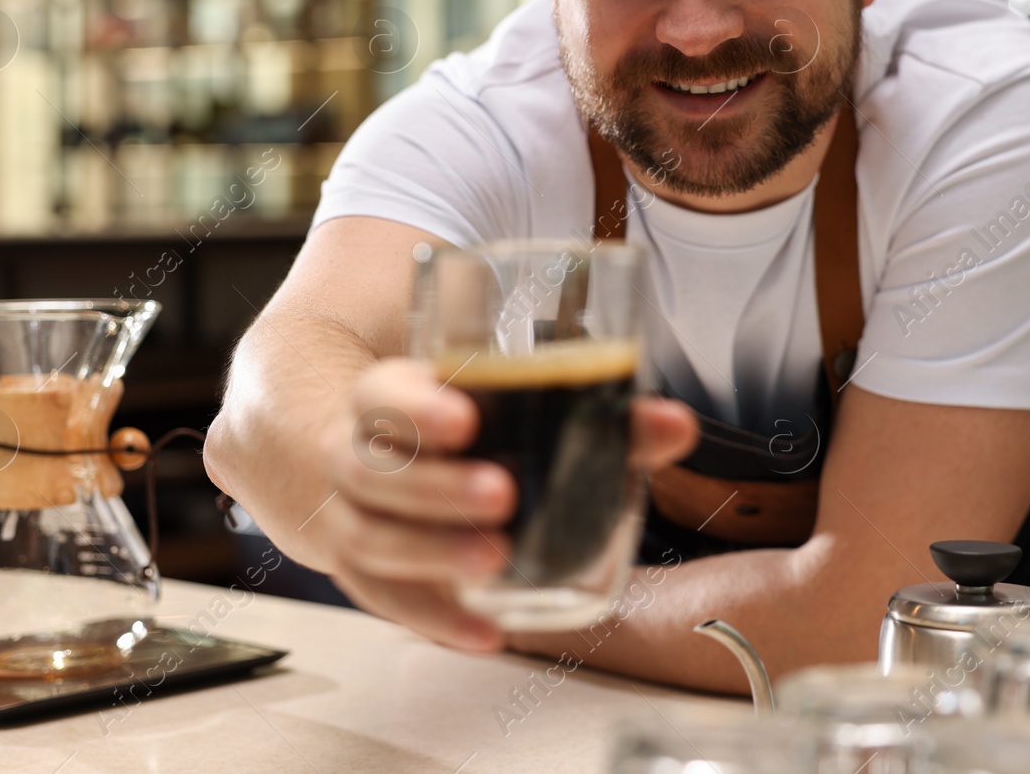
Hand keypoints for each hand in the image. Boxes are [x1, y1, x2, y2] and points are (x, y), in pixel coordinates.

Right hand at [311, 358, 697, 651]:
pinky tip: (485, 633)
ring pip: (371, 539)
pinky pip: (388, 601)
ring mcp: (352, 519)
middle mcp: (356, 456)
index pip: (384, 396)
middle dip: (437, 486)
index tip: (465, 420)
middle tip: (502, 495)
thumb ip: (597, 417)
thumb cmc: (461, 428)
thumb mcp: (509, 404)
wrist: (377, 456)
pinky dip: (436, 620)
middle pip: (374, 471)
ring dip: (433, 553)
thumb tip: (677, 425)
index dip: (417, 408)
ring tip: (497, 559)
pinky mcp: (366, 574)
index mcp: (387, 397)